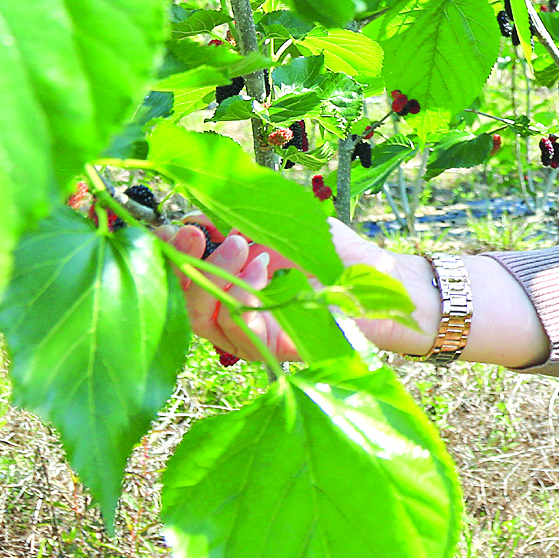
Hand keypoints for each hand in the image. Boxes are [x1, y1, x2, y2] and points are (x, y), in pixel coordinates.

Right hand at [157, 215, 437, 364]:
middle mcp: (236, 311)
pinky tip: (263, 272)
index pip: (183, 277)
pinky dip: (244, 304)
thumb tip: (197, 205)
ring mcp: (255, 334)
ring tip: (245, 247)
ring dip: (217, 279)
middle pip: (184, 304)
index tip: (171, 225)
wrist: (389, 280)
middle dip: (185, 265)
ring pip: (207, 322)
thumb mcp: (290, 223)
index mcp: (233, 281)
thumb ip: (244, 215)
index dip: (169, 255)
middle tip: (199, 233)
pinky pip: (243, 339)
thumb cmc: (340, 252)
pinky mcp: (278, 353)